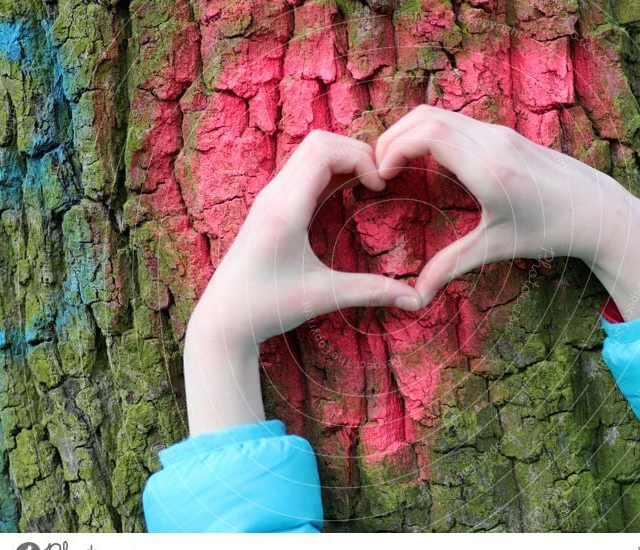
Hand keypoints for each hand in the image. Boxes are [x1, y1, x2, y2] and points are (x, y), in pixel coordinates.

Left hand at [183, 130, 421, 435]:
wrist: (224, 317)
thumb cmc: (268, 307)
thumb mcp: (323, 297)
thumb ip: (371, 292)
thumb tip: (415, 299)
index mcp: (286, 210)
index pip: (324, 151)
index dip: (361, 157)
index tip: (380, 185)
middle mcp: (274, 195)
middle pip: (318, 141)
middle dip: (355, 151)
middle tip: (378, 180)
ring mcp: (269, 197)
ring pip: (308, 151)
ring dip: (342, 158)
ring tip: (367, 184)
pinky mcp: (269, 205)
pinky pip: (302, 169)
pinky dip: (329, 169)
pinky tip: (346, 193)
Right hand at [375, 105, 639, 318]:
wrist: (598, 210)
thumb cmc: (549, 230)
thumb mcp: (496, 247)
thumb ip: (451, 265)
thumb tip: (416, 296)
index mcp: (488, 168)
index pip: (426, 134)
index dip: (393, 147)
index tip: (380, 174)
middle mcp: (492, 142)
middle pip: (426, 116)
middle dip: (393, 137)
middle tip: (377, 167)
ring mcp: (500, 133)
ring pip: (441, 114)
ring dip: (411, 132)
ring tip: (395, 163)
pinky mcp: (505, 134)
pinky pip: (456, 121)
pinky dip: (430, 132)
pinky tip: (425, 161)